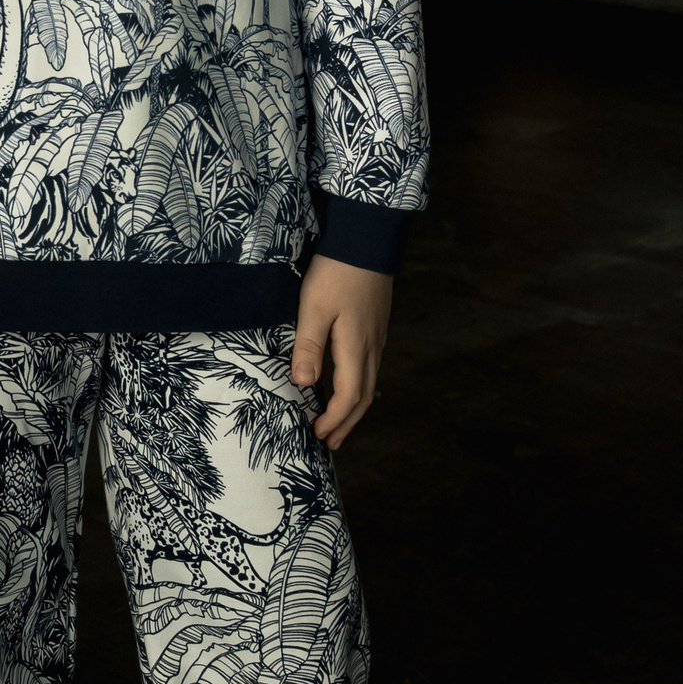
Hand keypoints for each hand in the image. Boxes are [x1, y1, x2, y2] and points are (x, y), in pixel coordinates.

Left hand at [292, 257, 393, 449]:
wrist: (366, 240)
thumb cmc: (336, 272)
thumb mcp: (314, 308)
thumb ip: (309, 346)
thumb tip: (305, 384)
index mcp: (356, 347)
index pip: (349, 397)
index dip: (335, 419)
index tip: (318, 435)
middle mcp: (372, 348)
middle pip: (364, 397)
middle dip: (347, 423)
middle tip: (331, 443)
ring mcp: (377, 338)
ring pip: (370, 383)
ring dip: (355, 408)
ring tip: (339, 423)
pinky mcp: (376, 327)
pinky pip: (370, 368)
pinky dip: (359, 388)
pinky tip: (347, 386)